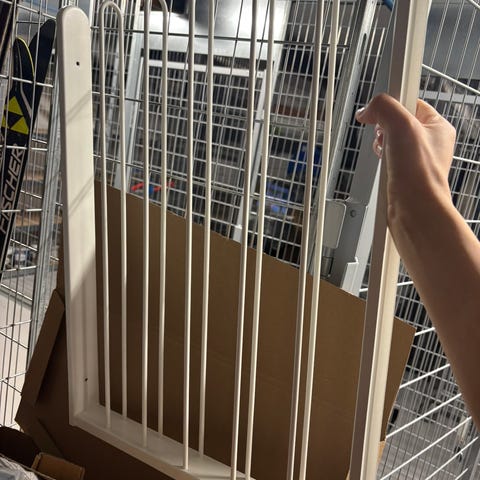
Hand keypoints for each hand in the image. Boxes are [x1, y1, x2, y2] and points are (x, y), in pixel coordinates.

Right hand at [355, 94, 455, 228]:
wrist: (413, 209)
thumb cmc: (419, 175)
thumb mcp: (401, 125)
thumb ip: (384, 107)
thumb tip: (368, 110)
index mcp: (438, 126)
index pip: (410, 102)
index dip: (394, 106)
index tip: (384, 111)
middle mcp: (428, 143)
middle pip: (395, 122)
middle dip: (383, 130)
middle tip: (387, 139)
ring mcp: (415, 160)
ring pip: (388, 142)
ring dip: (380, 147)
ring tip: (386, 157)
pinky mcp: (402, 174)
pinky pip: (386, 160)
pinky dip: (380, 162)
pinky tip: (384, 168)